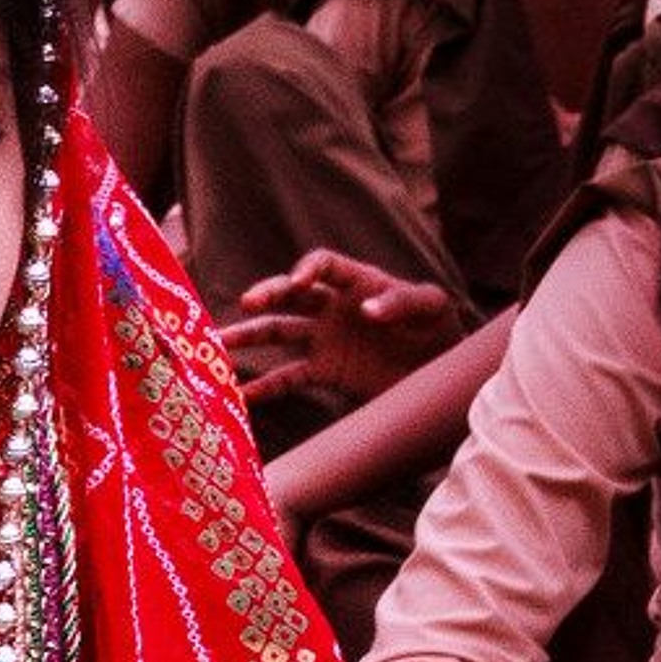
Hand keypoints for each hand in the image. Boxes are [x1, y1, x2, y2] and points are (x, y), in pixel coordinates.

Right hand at [217, 250, 460, 410]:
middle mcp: (333, 307)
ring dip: (249, 337)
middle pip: (291, 296)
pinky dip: (266, 387)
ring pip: (279, 333)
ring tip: (219, 347)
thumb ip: (403, 302)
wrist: (441, 370)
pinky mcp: (326, 371)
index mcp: (358, 282)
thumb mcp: (432, 307)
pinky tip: (241, 395)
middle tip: (246, 303)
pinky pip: (290, 377)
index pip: (323, 266)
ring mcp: (326, 339)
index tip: (297, 283)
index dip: (307, 269)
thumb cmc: (440, 328)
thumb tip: (367, 309)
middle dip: (267, 296)